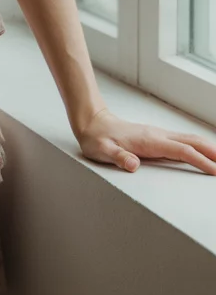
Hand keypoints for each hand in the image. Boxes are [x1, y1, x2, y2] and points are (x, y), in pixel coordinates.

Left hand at [76, 106, 215, 173]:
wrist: (92, 123)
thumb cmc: (97, 138)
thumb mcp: (102, 150)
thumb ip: (118, 157)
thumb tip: (132, 165)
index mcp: (150, 140)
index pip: (182, 151)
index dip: (200, 161)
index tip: (215, 171)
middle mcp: (158, 135)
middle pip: (192, 142)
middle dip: (212, 152)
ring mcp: (158, 134)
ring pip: (189, 139)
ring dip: (208, 147)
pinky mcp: (156, 136)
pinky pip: (183, 140)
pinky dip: (197, 145)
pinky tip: (202, 151)